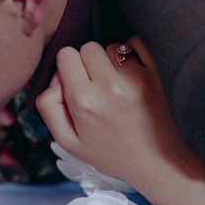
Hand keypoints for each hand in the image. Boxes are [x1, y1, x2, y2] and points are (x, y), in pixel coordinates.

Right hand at [36, 37, 196, 188]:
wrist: (155, 162)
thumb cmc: (110, 153)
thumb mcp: (68, 142)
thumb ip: (49, 108)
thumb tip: (55, 79)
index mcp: (83, 102)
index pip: (66, 55)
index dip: (66, 67)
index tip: (74, 83)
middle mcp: (108, 86)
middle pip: (87, 47)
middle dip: (87, 62)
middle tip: (94, 84)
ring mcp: (134, 78)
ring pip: (111, 46)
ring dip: (109, 60)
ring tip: (114, 84)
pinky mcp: (153, 75)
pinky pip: (136, 43)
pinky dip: (131, 52)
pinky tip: (130, 73)